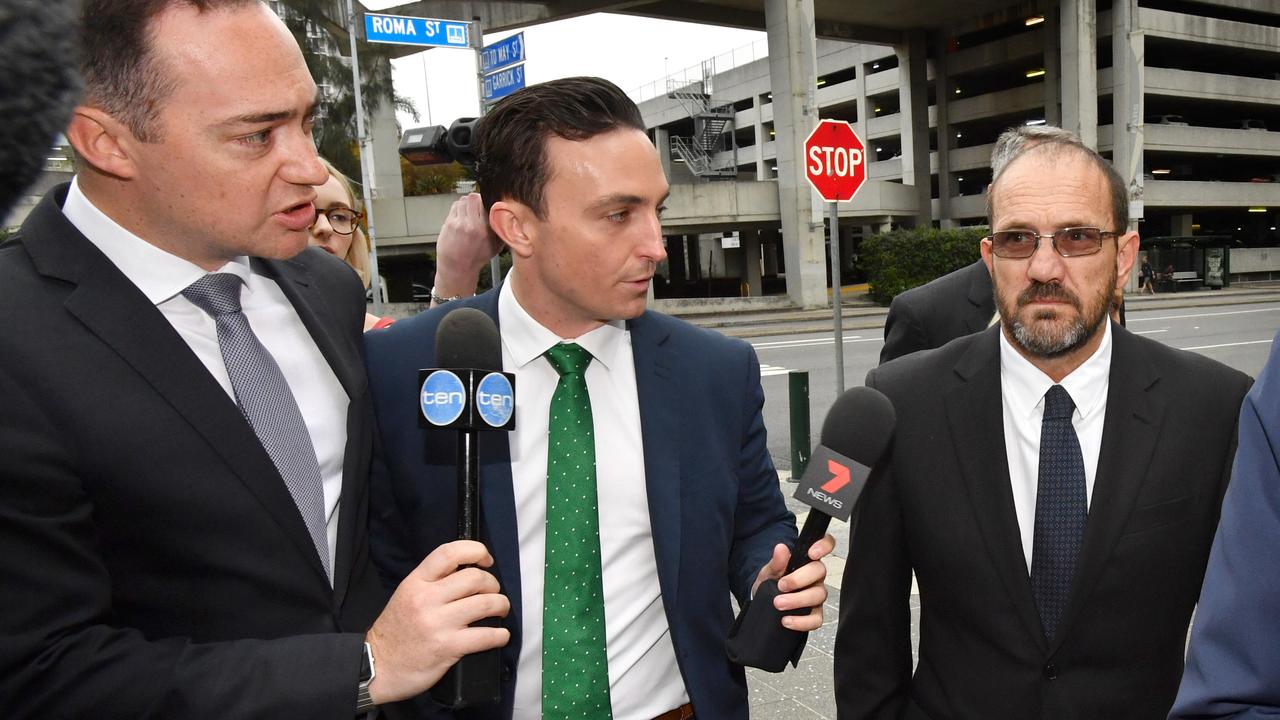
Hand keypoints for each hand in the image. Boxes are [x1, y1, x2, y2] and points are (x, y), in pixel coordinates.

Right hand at [364, 540, 509, 703]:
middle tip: (493, 592)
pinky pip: (486, 635)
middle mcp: (426, 599)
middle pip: (475, 578)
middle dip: (492, 584)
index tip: (486, 559)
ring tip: (500, 610)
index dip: (475, 551)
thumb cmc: (396, 631)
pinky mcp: (447, 647)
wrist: (377, 667)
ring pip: (485, 603)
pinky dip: (500, 635)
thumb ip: (433, 581)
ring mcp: (437, 623)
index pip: (449, 553)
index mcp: (416, 582)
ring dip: (501, 605)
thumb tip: (469, 570)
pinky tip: (500, 636)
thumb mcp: (407, 595)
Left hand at [432, 193, 501, 304]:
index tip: (489, 204)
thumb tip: (508, 214)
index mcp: (484, 230)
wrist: (457, 267)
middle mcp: (471, 225)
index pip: (486, 203)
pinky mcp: (448, 223)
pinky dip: (459, 208)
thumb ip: (502, 230)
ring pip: (463, 200)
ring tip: (470, 211)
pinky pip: (455, 207)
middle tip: (478, 206)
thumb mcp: (496, 246)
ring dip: (467, 203)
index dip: (488, 201)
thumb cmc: (476, 258)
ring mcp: (458, 223)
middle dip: (477, 200)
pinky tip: (462, 216)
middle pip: (473, 197)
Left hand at [751, 534, 834, 631]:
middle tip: (780, 586)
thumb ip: (776, 561)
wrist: (764, 603)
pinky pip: (816, 619)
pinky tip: (786, 621)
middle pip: (820, 572)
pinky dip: (801, 621)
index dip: (824, 546)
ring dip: (797, 600)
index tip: (812, 553)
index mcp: (808, 561)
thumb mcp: (769, 571)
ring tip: (778, 603)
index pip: (826, 545)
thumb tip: (781, 548)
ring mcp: (817, 596)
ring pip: (819, 595)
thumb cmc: (771, 583)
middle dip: (799, 579)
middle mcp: (816, 577)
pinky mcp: (815, 615)